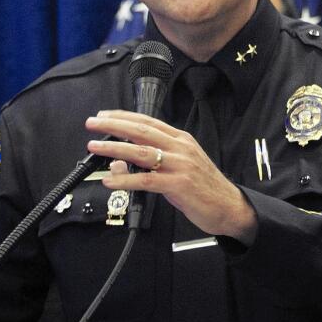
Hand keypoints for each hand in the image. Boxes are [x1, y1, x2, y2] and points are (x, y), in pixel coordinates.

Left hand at [85, 110, 257, 244]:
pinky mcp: (178, 185)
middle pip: (141, 131)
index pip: (147, 121)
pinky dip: (125, 180)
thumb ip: (150, 163)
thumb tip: (118, 163)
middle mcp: (180, 148)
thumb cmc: (204, 186)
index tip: (104, 116)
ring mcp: (180, 165)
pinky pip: (146, 180)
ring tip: (95, 147)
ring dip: (114, 149)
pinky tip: (110, 180)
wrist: (229, 206)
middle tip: (92, 123)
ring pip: (141, 152)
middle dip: (113, 126)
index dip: (123, 117)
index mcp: (181, 139)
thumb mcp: (179, 168)